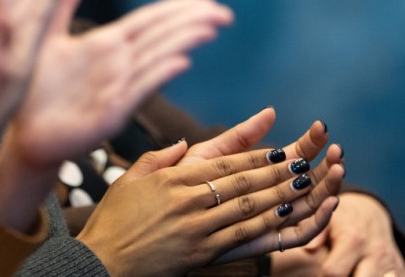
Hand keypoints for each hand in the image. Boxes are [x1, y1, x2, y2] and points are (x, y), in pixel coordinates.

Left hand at [0, 0, 230, 234]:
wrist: (19, 133)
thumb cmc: (33, 88)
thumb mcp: (46, 36)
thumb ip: (61, 2)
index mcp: (107, 46)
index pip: (150, 21)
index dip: (179, 10)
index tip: (208, 2)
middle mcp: (117, 66)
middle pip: (161, 37)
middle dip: (192, 23)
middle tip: (225, 13)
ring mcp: (116, 90)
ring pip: (155, 60)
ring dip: (183, 43)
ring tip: (209, 28)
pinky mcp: (107, 115)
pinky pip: (136, 91)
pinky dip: (158, 75)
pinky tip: (181, 62)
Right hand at [76, 119, 343, 276]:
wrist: (100, 261)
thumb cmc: (112, 220)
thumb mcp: (129, 180)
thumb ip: (158, 158)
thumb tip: (182, 143)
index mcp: (172, 178)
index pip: (223, 163)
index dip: (255, 156)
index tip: (280, 150)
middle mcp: (186, 198)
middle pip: (241, 181)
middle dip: (276, 172)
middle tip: (304, 164)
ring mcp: (195, 226)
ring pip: (245, 207)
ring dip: (278, 195)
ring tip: (304, 186)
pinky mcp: (199, 252)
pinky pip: (238, 237)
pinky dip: (264, 225)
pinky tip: (284, 217)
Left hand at [274, 192, 404, 276]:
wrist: (370, 215)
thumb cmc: (342, 219)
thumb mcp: (328, 220)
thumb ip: (317, 234)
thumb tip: (308, 249)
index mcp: (354, 239)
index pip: (334, 273)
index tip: (317, 274)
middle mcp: (376, 253)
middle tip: (336, 275)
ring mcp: (391, 264)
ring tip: (349, 273)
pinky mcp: (402, 271)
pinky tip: (362, 274)